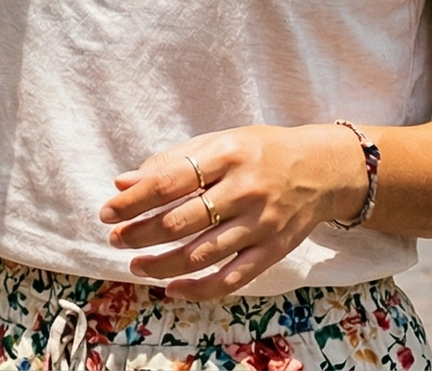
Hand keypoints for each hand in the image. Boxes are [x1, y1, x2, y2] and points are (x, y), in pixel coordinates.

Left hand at [100, 124, 367, 299]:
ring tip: (137, 264)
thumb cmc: (261, 152)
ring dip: (162, 264)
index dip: (134, 201)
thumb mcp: (220, 142)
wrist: (323, 168)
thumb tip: (122, 184)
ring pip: (202, 253)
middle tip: (116, 239)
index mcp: (228, 154)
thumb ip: (171, 161)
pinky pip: (232, 277)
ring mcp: (261, 222)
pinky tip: (172, 289)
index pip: (169, 181)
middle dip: (140, 233)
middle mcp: (245, 189)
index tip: (108, 212)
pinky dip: (199, 288)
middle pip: (181, 221)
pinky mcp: (273, 249)